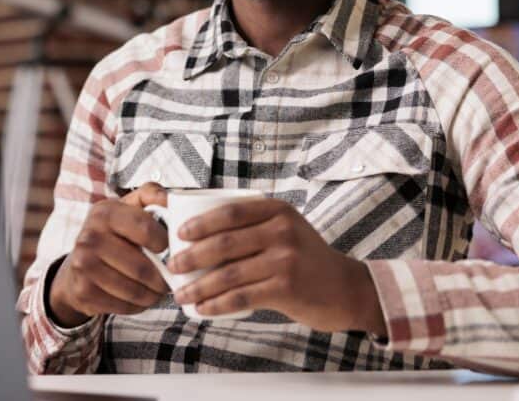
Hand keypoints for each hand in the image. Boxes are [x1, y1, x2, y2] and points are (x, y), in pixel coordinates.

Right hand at [49, 183, 169, 327]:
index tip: (168, 248)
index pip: (145, 228)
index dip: (164, 242)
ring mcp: (83, 266)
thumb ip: (150, 195)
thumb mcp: (127, 208)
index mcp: (105, 212)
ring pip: (134, 291)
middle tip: (169, 279)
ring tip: (157, 290)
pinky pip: (123, 306)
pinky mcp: (83, 292)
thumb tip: (171, 198)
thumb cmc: (112, 234)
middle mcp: (90, 237)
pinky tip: (139, 298)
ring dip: (152, 295)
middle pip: (142, 268)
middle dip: (162, 278)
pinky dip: (137, 306)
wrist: (76, 265)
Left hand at [168, 197, 387, 335]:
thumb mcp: (286, 228)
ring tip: (180, 293)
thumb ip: (253, 225)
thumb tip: (199, 233)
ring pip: (229, 273)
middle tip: (172, 266)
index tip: (179, 234)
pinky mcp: (286, 289)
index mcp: (277, 211)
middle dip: (191, 256)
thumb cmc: (305, 258)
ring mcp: (285, 260)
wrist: (347, 288)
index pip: (230, 212)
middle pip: (225, 242)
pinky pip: (242, 297)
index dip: (200, 222)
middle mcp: (282, 231)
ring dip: (199, 285)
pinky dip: (217, 304)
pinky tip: (202, 308)